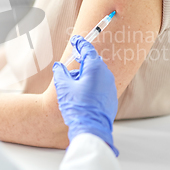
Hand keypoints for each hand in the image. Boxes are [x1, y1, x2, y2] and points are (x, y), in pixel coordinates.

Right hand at [53, 35, 118, 155]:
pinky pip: (101, 85)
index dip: (80, 44)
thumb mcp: (63, 87)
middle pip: (94, 62)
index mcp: (96, 69)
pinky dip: (92, 84)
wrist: (91, 129)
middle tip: (75, 56)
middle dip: (84, 59)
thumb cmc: (78, 107)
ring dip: (86, 73)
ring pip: (98, 74)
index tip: (76, 40)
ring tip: (73, 81)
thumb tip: (59, 67)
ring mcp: (110, 87)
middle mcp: (106, 76)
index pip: (88, 50)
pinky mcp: (111, 97)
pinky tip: (81, 93)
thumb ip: (61, 73)